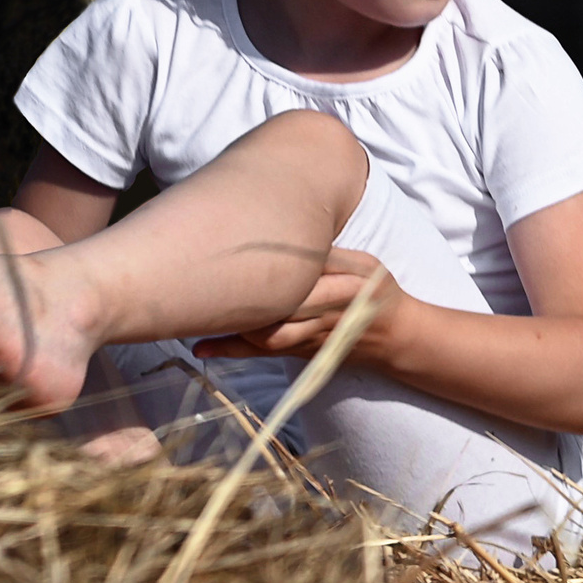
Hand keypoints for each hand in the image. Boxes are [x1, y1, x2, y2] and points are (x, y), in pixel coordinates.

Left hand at [193, 247, 407, 364]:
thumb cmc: (377, 292)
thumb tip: (292, 230)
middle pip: (271, 309)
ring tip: (188, 323)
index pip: (292, 277)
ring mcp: (306, 337)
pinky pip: (262, 352)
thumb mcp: (363, 265)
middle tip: (190, 293)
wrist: (394, 336)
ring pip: (264, 335)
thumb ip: (330, 255)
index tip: (223, 259)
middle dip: (235, 303)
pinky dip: (233, 349)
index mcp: (335, 286)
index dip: (259, 269)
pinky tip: (203, 349)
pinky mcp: (298, 352)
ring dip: (227, 330)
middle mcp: (317, 314)